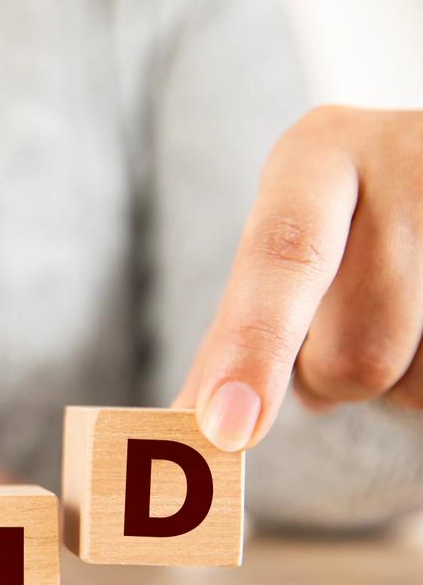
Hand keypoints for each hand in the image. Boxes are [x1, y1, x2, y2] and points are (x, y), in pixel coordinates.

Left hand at [175, 106, 422, 450]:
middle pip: (353, 353)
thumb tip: (186, 421)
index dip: (254, 346)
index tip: (228, 428)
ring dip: (388, 379)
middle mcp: (405, 167)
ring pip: (408, 383)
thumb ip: (232, 330)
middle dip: (328, 374)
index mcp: (319, 156)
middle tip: (333, 328)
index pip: (285, 255)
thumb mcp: (285, 238)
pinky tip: (420, 325)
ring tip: (393, 310)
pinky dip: (421, 379)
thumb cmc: (343, 219)